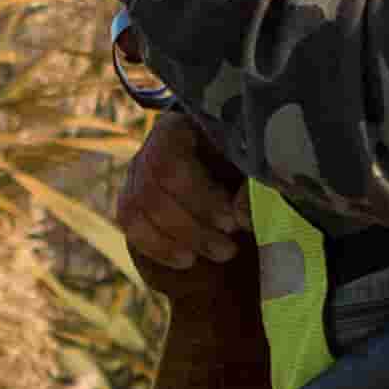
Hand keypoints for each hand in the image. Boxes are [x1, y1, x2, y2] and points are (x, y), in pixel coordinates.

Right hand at [115, 110, 246, 278]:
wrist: (235, 199)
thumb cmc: (248, 179)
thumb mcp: (256, 175)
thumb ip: (253, 189)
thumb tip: (241, 215)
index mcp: (182, 128)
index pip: (171, 161)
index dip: (199, 197)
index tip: (232, 222)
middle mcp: (152, 147)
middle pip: (152, 188)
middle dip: (191, 225)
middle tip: (229, 248)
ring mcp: (136, 175)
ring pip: (137, 208)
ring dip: (177, 239)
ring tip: (218, 254)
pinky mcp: (131, 205)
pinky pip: (131, 226)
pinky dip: (159, 248)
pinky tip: (188, 260)